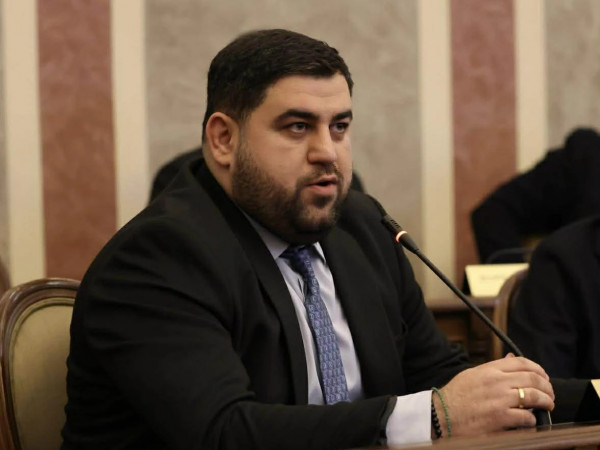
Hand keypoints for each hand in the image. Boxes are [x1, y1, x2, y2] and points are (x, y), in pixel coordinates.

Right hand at [434, 354, 553, 436]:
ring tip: (547, 406)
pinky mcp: (501, 418)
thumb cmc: (455, 396)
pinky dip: (532, 419)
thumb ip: (493, 368)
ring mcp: (500, 400)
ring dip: (545, 402)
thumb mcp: (472, 375)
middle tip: (549, 394)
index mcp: (489, 370)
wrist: (441, 415)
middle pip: (533, 378)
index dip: (538, 369)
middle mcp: (497, 381)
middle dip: (546, 387)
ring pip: (534, 396)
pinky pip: (526, 417)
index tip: (544, 377)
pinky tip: (529, 421)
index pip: (521, 362)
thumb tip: (510, 359)